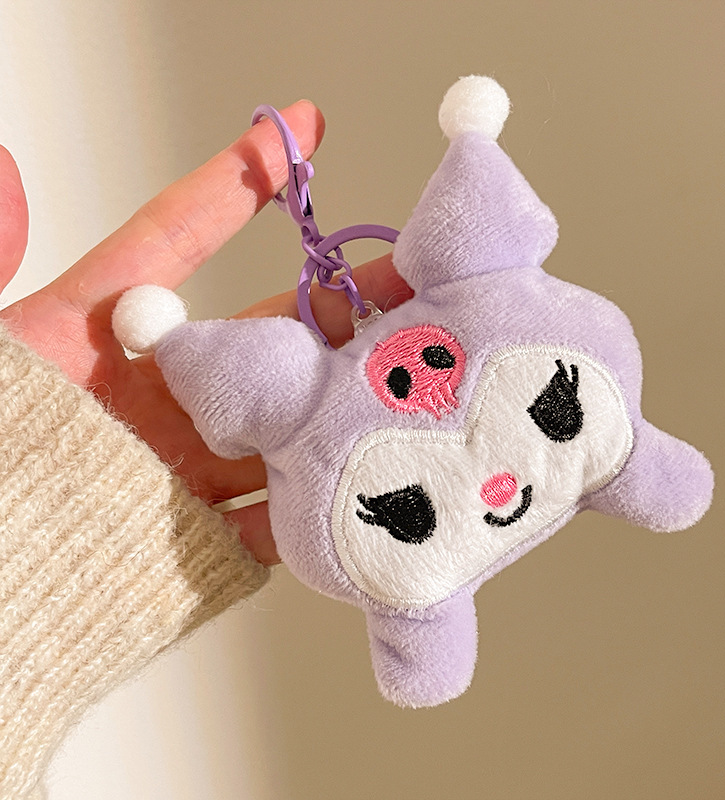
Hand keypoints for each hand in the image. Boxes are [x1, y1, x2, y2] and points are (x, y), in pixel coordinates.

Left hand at [0, 103, 411, 564]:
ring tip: (415, 369)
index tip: (302, 125)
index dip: (238, 180)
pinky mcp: (203, 537)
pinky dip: (323, 495)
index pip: (175, 238)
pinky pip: (275, 514)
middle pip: (265, 332)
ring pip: (285, 419)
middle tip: (411, 275)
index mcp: (95, 337)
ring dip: (350, 396)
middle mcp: (158, 394)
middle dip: (341, 299)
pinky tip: (379, 464)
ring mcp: (184, 465)